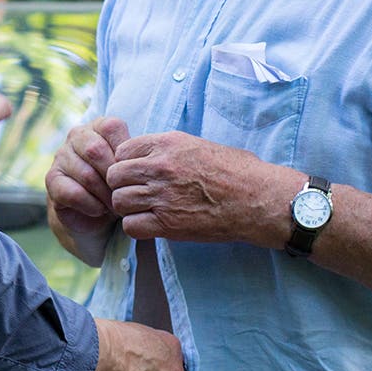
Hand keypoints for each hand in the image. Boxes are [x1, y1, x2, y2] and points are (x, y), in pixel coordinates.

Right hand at [47, 117, 127, 264]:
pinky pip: (72, 192)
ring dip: (105, 195)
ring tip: (116, 206)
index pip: (112, 127)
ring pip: (86, 174)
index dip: (126, 153)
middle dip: (115, 178)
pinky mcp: (52, 179)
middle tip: (127, 194)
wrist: (95, 216)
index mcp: (98, 126)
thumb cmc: (119, 186)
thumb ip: (137, 158)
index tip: (136, 173)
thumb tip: (146, 160)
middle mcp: (76, 136)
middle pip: (95, 150)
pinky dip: (91, 204)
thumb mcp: (132, 169)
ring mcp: (61, 156)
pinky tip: (99, 210)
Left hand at [107, 131, 293, 248]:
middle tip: (136, 193)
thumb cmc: (236, 170)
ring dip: (128, 207)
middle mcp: (160, 167)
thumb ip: (167, 149)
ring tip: (144, 210)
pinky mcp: (168, 223)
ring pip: (119, 201)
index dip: (125, 163)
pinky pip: (131, 226)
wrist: (256, 198)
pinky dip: (137, 227)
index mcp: (167, 143)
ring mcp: (162, 196)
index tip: (136, 173)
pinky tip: (151, 224)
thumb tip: (147, 155)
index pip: (122, 150)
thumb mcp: (198, 145)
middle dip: (122, 185)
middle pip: (114, 176)